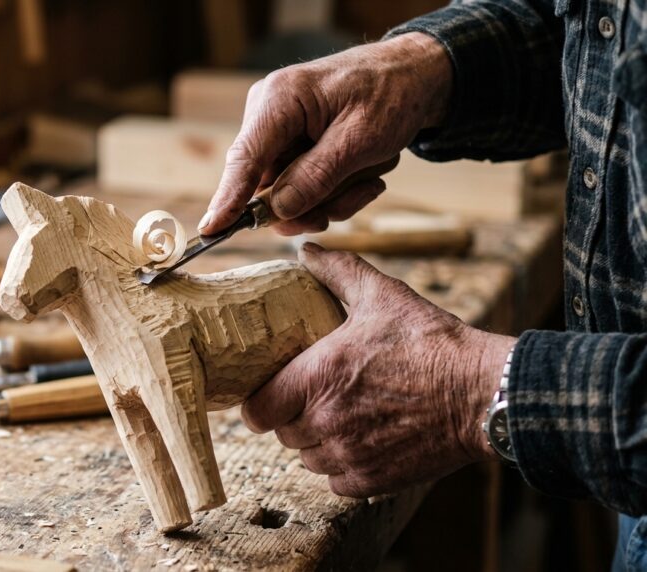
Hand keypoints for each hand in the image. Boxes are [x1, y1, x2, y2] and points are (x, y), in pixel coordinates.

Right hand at [199, 33, 452, 236]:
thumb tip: (277, 210)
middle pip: (267, 184)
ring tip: (368, 179)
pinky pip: (302, 186)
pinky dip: (335, 190)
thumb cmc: (392, 95)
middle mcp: (270, 114)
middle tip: (340, 209)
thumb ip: (317, 176)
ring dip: (330, 198)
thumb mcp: (361, 140)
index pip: (244, 159)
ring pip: (288, 192)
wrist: (415, 77)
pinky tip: (363, 175)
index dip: (228, 200)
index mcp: (280, 100)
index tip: (210, 231)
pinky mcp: (293, 145)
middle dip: (308, 203)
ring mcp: (279, 131)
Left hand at [241, 243, 515, 497]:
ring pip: (309, 459)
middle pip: (284, 434)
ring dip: (319, 442)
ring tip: (344, 418)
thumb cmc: (430, 342)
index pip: (256, 411)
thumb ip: (338, 272)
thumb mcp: (382, 296)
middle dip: (295, 417)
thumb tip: (308, 251)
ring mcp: (349, 454)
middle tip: (319, 398)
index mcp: (316, 377)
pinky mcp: (373, 480)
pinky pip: (338, 481)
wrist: (482, 392)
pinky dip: (345, 466)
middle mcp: (325, 420)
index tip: (274, 393)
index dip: (261, 403)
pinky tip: (365, 441)